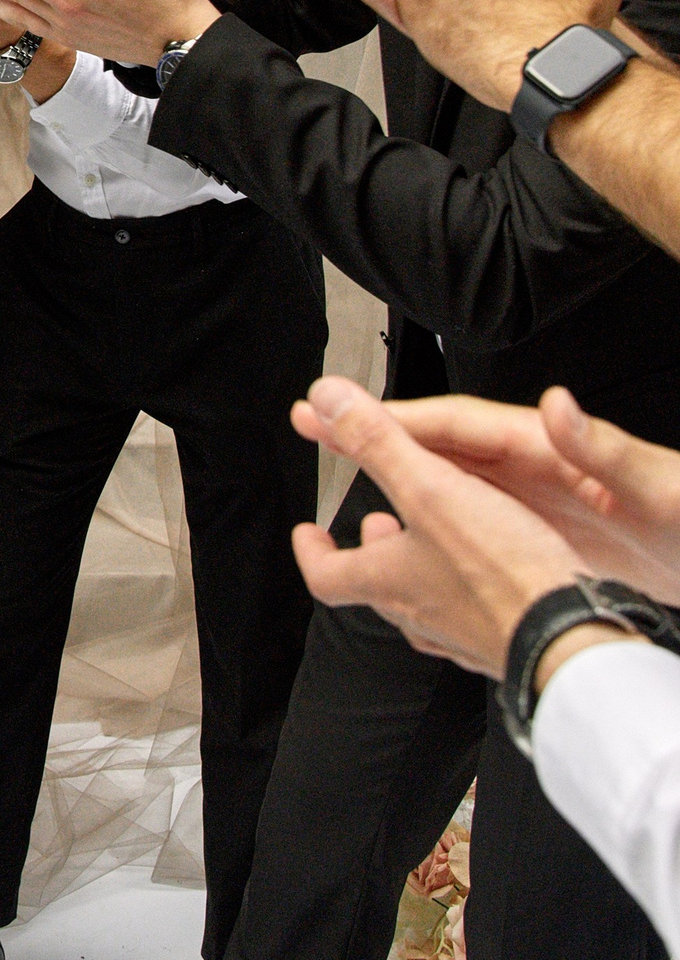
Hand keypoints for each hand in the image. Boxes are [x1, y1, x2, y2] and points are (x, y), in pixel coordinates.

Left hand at [289, 376, 586, 675]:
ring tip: (436, 541)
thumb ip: (376, 442)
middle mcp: (419, 614)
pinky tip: (494, 576)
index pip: (327, 576)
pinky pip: (472, 616)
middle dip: (374, 550)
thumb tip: (326, 401)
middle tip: (379, 526)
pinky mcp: (502, 641)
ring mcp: (461, 634)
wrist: (568, 639)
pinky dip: (469, 591)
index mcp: (387, 580)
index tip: (309, 535)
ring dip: (421, 568)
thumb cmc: (502, 572)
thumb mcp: (430, 488)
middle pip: (378, 586)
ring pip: (424, 602)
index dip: (312, 553)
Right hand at [361, 386, 679, 604]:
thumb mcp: (664, 489)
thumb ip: (609, 450)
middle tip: (315, 421)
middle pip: (442, 448)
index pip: (460, 424)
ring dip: (395, 481)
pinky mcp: (548, 545)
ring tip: (345, 485)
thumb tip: (558, 408)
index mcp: (556, 453)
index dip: (396, 416)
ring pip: (450, 491)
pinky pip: (472, 532)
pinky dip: (433, 532)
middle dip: (376, 435)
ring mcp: (541, 509)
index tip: (340, 407)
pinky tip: (413, 552)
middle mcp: (541, 473)